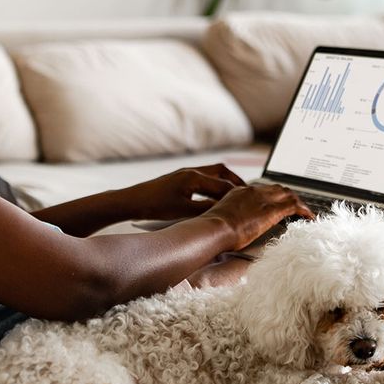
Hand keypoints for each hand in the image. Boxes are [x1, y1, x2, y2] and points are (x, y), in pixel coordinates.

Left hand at [120, 163, 247, 220]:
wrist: (133, 200)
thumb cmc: (155, 205)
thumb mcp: (183, 211)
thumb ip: (205, 210)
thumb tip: (224, 212)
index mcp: (194, 177)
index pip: (223, 185)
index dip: (237, 194)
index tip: (249, 201)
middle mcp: (191, 171)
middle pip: (222, 172)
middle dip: (235, 182)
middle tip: (247, 193)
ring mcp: (185, 173)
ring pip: (212, 173)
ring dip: (225, 182)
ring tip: (234, 194)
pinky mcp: (180, 178)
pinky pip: (204, 177)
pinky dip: (214, 184)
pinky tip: (214, 195)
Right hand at [202, 184, 314, 250]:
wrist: (213, 229)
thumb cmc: (212, 229)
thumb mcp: (220, 218)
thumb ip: (230, 217)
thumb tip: (231, 226)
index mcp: (240, 191)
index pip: (263, 190)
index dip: (274, 196)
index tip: (278, 203)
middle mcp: (253, 191)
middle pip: (278, 189)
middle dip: (289, 197)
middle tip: (296, 208)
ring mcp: (263, 199)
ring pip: (288, 194)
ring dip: (298, 203)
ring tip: (304, 213)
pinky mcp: (271, 210)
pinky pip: (294, 206)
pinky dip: (304, 210)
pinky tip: (309, 217)